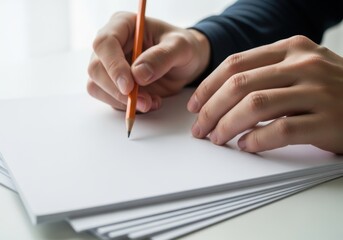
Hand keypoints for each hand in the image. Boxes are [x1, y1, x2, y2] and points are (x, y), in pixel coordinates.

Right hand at [87, 12, 209, 112]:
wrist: (186, 63)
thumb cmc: (182, 48)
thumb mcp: (181, 47)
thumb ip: (162, 57)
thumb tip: (138, 74)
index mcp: (123, 25)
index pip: (105, 43)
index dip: (113, 66)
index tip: (129, 86)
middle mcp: (111, 45)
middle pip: (96, 68)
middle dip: (117, 90)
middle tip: (144, 102)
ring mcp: (109, 66)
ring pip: (97, 86)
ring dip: (122, 101)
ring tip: (151, 102)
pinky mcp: (114, 84)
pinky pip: (109, 99)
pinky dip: (127, 107)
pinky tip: (149, 102)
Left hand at [187, 35, 342, 153]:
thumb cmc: (332, 89)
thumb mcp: (300, 69)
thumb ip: (265, 74)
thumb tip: (219, 97)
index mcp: (291, 49)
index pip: (235, 64)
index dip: (208, 86)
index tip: (195, 105)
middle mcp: (303, 64)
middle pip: (239, 84)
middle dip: (211, 109)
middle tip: (199, 128)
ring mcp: (318, 90)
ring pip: (255, 105)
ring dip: (227, 125)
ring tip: (217, 138)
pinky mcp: (329, 119)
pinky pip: (280, 129)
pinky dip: (256, 140)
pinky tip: (246, 146)